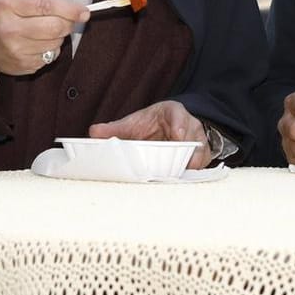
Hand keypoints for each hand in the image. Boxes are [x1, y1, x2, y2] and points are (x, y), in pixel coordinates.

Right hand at [0, 0, 88, 74]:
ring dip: (58, 36)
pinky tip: (37, 41)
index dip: (70, 10)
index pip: (46, 6)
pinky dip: (50, 48)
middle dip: (67, 22)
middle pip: (55, 28)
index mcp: (7, 4)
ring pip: (56, 43)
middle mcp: (9, 28)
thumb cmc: (5, 8)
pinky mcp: (21, 66)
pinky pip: (50, 57)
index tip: (84, 12)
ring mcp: (14, 50)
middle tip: (63, 18)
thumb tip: (77, 11)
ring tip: (44, 29)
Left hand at [89, 100, 210, 166]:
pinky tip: (181, 180)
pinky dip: (193, 173)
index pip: (180, 115)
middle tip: (178, 165)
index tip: (178, 134)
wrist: (168, 125)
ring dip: (191, 165)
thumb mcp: (135, 123)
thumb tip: (93, 132)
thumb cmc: (151, 124)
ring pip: (200, 153)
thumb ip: (115, 128)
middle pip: (194, 137)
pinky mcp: (200, 156)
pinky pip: (201, 165)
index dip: (180, 124)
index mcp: (173, 113)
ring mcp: (198, 141)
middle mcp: (190, 126)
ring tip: (178, 176)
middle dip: (188, 152)